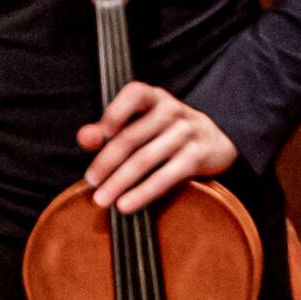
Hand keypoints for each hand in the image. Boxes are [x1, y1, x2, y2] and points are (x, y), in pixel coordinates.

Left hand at [78, 81, 236, 214]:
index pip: (135, 94)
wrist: (214, 142)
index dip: (116, 112)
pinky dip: (143, 192)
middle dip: (106, 162)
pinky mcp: (198, 156)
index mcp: (155, 97)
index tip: (103, 134)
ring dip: (119, 182)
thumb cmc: (165, 132)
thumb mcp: (140, 122)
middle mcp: (173, 110)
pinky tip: (126, 204)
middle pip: (132, 137)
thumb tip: (86, 139)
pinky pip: (166, 176)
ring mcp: (188, 132)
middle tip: (90, 182)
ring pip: (145, 159)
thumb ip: (108, 129)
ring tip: (102, 199)